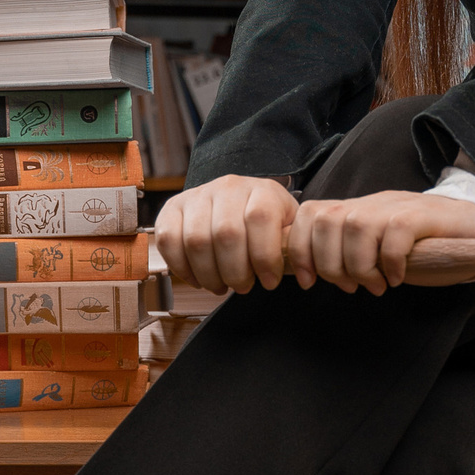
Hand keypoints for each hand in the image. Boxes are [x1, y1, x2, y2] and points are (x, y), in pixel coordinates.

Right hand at [154, 175, 299, 294]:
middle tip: (242, 287)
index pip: (260, 218)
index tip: (270, 282)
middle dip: (235, 272)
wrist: (238, 201)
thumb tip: (305, 277)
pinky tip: (198, 279)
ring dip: (209, 274)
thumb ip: (292, 248)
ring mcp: (198, 195)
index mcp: (262, 190)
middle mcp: (228, 187)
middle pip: (226, 233)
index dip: (264, 257)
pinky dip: (182, 267)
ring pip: (197, 240)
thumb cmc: (266, 224)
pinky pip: (169, 240)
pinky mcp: (173, 208)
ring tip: (220, 286)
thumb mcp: (286, 228)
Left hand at [285, 189, 474, 295]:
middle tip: (351, 287)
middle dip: (329, 264)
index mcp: (356, 210)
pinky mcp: (424, 215)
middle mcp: (372, 204)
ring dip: (360, 265)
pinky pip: (395, 232)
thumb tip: (313, 275)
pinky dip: (390, 261)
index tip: (309, 282)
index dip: (299, 249)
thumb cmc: (425, 246)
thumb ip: (349, 253)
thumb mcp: (379, 250)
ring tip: (376, 285)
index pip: (308, 214)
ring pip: (356, 226)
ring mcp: (397, 206)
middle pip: (325, 220)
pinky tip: (398, 277)